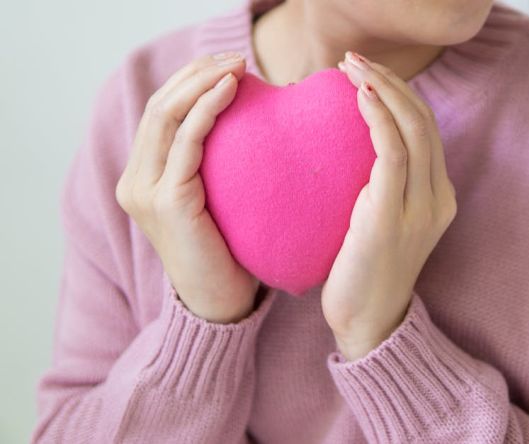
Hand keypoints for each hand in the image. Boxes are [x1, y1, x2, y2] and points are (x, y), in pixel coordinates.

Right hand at [116, 52, 259, 323]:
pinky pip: (186, 142)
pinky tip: (231, 91)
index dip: (190, 81)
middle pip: (159, 106)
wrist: (221, 302)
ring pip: (166, 116)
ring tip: (236, 65)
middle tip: (236, 57)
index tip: (227, 63)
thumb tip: (253, 122)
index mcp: (143, 178)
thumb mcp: (217, 200)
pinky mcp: (166, 201)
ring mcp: (145, 191)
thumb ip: (215, 166)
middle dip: (197, 74)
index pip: (161, 113)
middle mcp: (135, 181)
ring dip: (202, 83)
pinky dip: (207, 110)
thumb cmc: (229, 252)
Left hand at [322, 51, 456, 359]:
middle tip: (355, 59)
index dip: (400, 94)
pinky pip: (393, 155)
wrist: (368, 324)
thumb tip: (352, 151)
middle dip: (392, 81)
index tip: (366, 73)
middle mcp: (438, 199)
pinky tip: (360, 96)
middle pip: (424, 121)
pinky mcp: (392, 218)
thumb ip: (382, 188)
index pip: (426, 130)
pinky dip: (379, 119)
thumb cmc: (365, 273)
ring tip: (351, 67)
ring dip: (383, 89)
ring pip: (414, 130)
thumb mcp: (382, 223)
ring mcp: (420, 209)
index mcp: (439, 197)